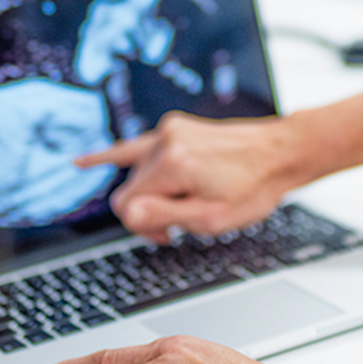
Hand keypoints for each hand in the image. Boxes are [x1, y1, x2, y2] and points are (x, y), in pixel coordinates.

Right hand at [75, 112, 302, 241]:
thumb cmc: (253, 187)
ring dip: (155, 192)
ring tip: (186, 201)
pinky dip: (111, 156)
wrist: (282, 153)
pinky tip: (81, 162)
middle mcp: (165, 141)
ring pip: (139, 174)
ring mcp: (170, 131)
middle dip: (150, 210)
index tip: (170, 235)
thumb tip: (127, 214)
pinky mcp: (175, 128)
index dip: (145, 227)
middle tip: (181, 224)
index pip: (128, 205)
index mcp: (172, 163)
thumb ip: (163, 216)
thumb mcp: (211, 217)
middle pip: (131, 188)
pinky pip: (135, 145)